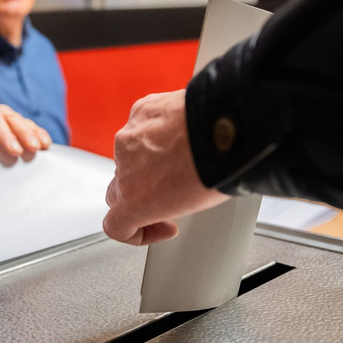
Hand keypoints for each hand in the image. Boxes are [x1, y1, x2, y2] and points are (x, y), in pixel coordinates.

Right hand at [103, 90, 229, 245]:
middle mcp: (125, 169)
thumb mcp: (190, 206)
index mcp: (134, 201)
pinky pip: (142, 126)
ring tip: (182, 157)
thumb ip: (164, 205)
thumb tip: (170, 199)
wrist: (227, 129)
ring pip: (130, 155)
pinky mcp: (142, 110)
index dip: (137, 232)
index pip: (115, 225)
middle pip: (118, 189)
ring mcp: (130, 137)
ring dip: (149, 160)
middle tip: (170, 193)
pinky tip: (181, 133)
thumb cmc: (216, 169)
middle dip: (140, 194)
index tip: (161, 225)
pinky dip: (157, 132)